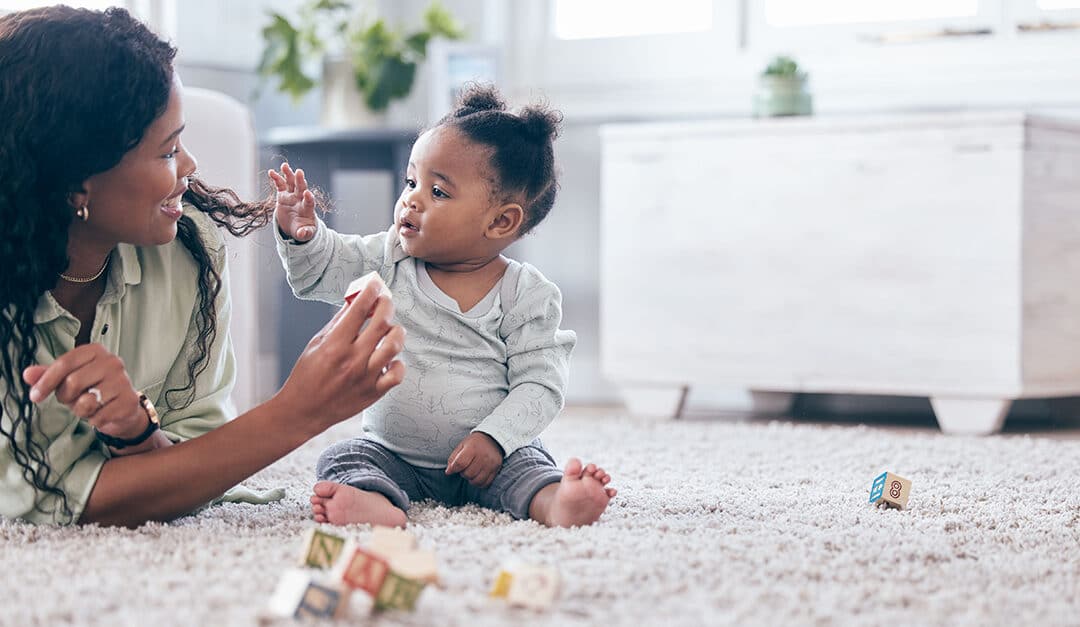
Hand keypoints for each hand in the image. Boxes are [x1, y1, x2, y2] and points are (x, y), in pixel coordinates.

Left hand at [23, 344, 148, 439]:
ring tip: (89, 405)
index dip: (46, 381)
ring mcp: (123, 381)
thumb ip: (48, 374)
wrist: (123, 406)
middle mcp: (112, 362)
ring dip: (81, 410)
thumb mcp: (69, 378)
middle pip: (73, 383)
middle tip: (72, 399)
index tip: (35, 395)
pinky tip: (102, 412)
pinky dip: (95, 420)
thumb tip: (28, 374)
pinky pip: (98, 417)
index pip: (64, 363)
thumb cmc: (93, 388)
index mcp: (96, 351)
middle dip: (66, 397)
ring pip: (86, 402)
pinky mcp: (129, 401)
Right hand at [268, 162, 316, 241]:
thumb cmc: (303, 230)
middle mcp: (300, 199)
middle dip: (300, 180)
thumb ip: (304, 233)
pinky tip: (271, 172)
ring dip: (288, 174)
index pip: (309, 202)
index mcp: (308, 209)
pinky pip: (280, 185)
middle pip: (301, 188)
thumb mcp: (305, 234)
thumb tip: (303, 234)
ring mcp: (292, 196)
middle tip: (299, 172)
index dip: (309, 198)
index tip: (308, 193)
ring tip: (284, 165)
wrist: (296, 226)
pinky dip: (276, 178)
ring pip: (291, 183)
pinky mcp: (283, 196)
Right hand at [276, 280, 405, 431]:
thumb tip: (354, 301)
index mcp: (334, 345)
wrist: (303, 411)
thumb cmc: (306, 375)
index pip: (358, 310)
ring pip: (394, 345)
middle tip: (384, 302)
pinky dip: (397, 363)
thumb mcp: (316, 344)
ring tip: (390, 330)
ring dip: (395, 332)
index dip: (370, 292)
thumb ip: (337, 322)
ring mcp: (365, 377)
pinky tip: (388, 359)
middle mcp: (352, 360)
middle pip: (382, 324)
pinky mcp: (373, 393)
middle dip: (386, 306)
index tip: (374, 284)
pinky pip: (397, 374)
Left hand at [445, 432, 504, 487]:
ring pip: (476, 481)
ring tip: (471, 472)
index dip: (453, 469)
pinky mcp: (496, 469)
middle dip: (463, 473)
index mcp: (473, 448)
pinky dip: (479, 483)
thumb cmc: (475, 443)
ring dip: (471, 479)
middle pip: (468, 474)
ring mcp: (491, 464)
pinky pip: (485, 483)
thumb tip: (448, 471)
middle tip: (465, 467)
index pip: (460, 463)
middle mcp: (483, 456)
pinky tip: (477, 476)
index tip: (450, 471)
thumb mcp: (462, 445)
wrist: (493, 439)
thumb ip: (453, 458)